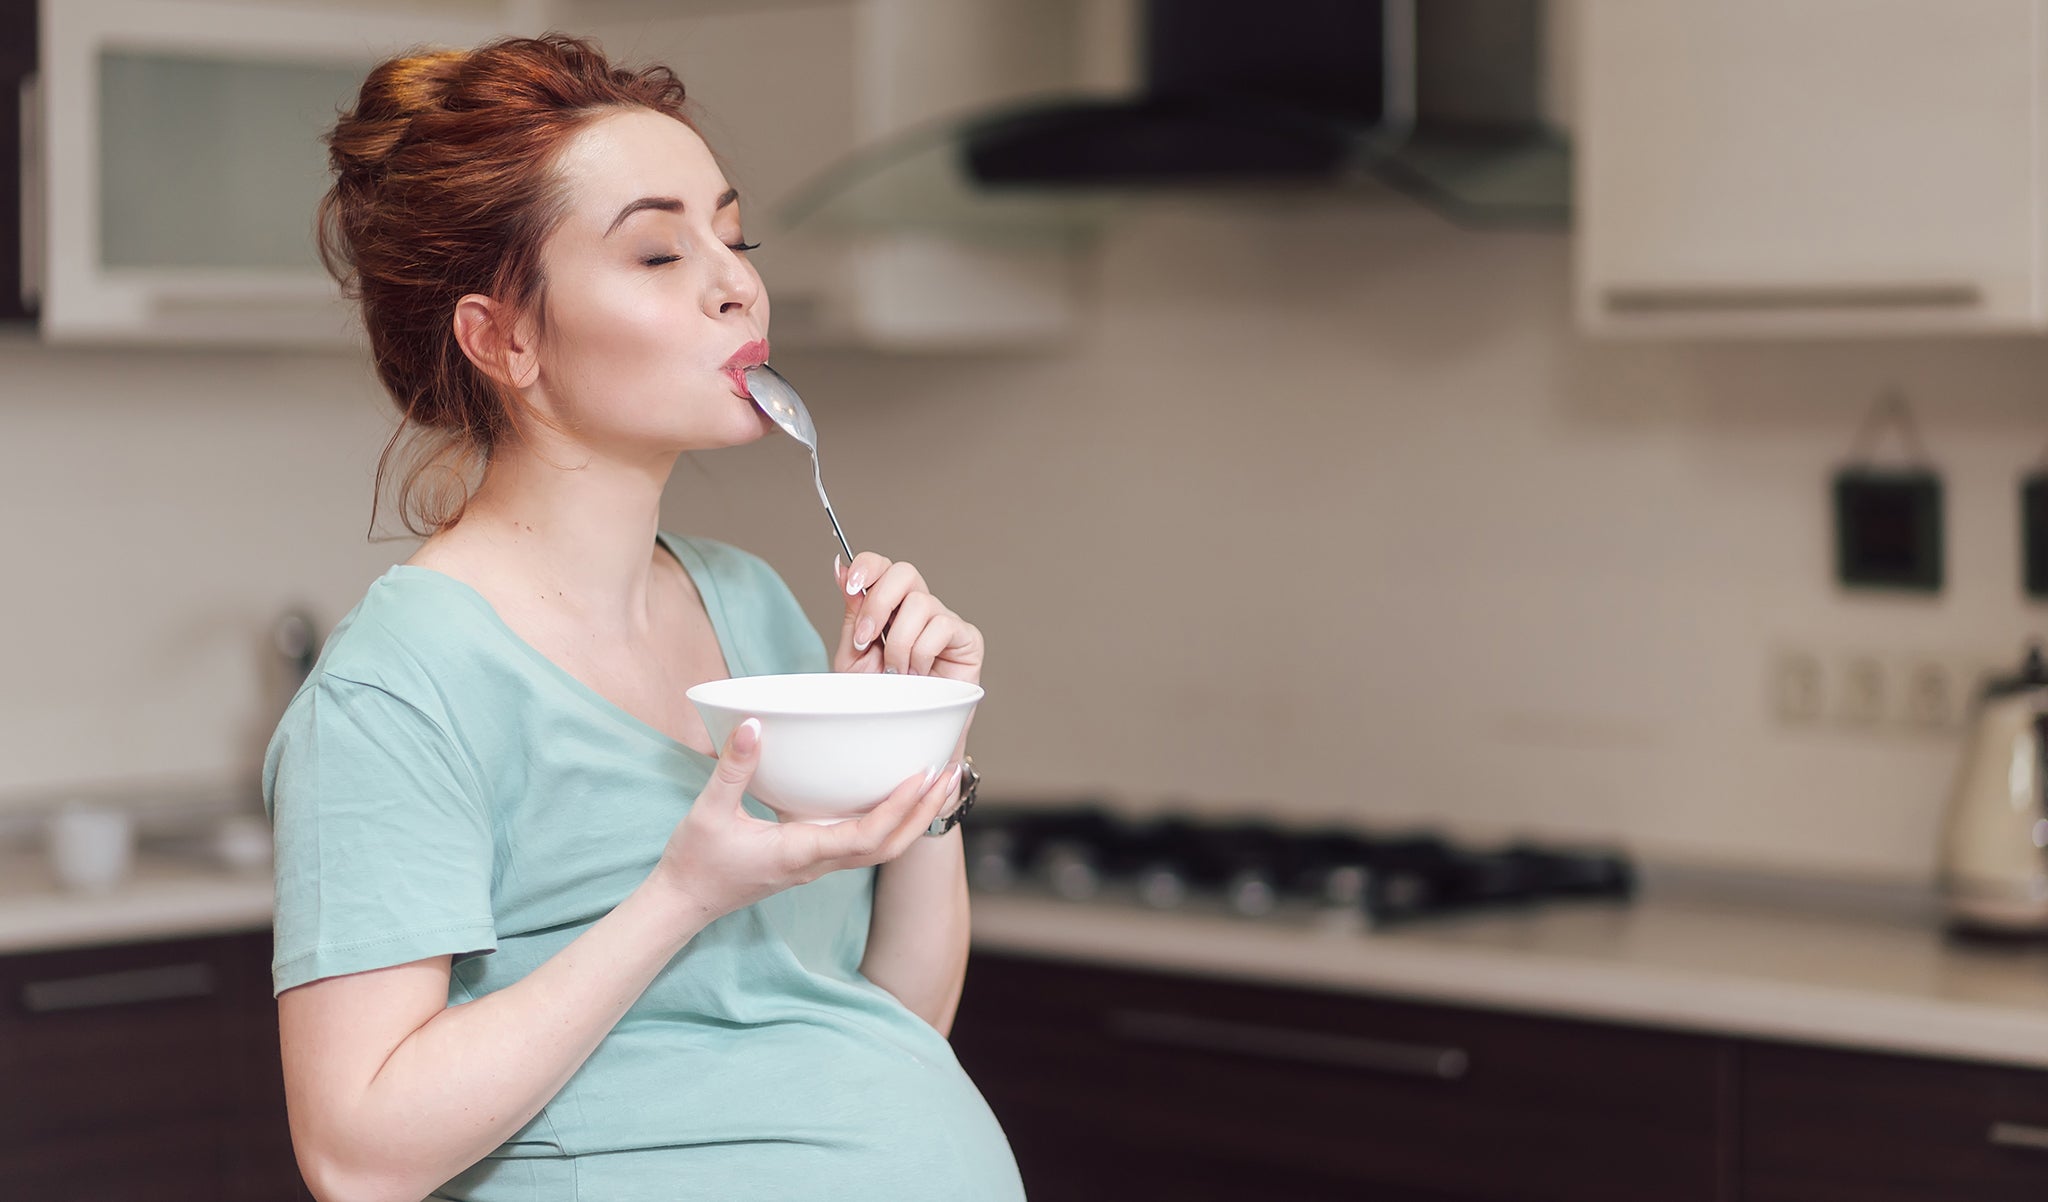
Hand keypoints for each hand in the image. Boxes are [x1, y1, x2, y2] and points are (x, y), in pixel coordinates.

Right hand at [652, 718, 963, 919]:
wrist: (683, 902)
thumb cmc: (695, 861)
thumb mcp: (709, 811)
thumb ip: (733, 768)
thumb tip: (755, 726)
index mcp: (800, 852)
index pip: (865, 837)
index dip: (898, 809)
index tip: (921, 777)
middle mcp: (818, 863)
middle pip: (888, 847)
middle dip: (923, 813)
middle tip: (951, 774)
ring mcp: (817, 864)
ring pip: (880, 849)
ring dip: (913, 818)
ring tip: (937, 782)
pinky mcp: (812, 859)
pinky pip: (863, 844)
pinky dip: (889, 821)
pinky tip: (896, 795)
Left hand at [833, 552, 983, 683]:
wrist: (904, 733)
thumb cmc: (881, 698)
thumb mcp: (855, 655)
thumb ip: (853, 613)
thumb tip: (841, 568)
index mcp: (890, 606)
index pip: (882, 566)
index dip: (867, 567)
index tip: (850, 586)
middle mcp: (918, 608)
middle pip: (904, 573)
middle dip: (879, 602)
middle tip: (865, 638)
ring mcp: (944, 621)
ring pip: (920, 603)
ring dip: (899, 642)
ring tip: (895, 672)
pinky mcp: (966, 638)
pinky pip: (942, 626)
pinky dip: (922, 653)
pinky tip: (919, 675)